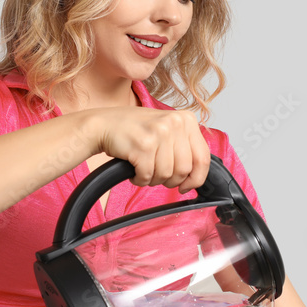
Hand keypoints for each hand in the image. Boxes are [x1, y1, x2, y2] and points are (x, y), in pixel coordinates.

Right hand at [91, 107, 209, 192]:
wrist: (102, 125)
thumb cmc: (134, 130)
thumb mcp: (166, 129)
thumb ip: (185, 146)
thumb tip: (198, 175)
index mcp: (186, 119)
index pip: (203, 157)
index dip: (197, 178)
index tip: (187, 186)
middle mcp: (175, 123)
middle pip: (185, 169)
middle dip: (171, 180)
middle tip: (158, 176)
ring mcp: (159, 133)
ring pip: (166, 175)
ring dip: (153, 179)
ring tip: (144, 169)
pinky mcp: (143, 145)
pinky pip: (148, 175)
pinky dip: (140, 179)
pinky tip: (134, 171)